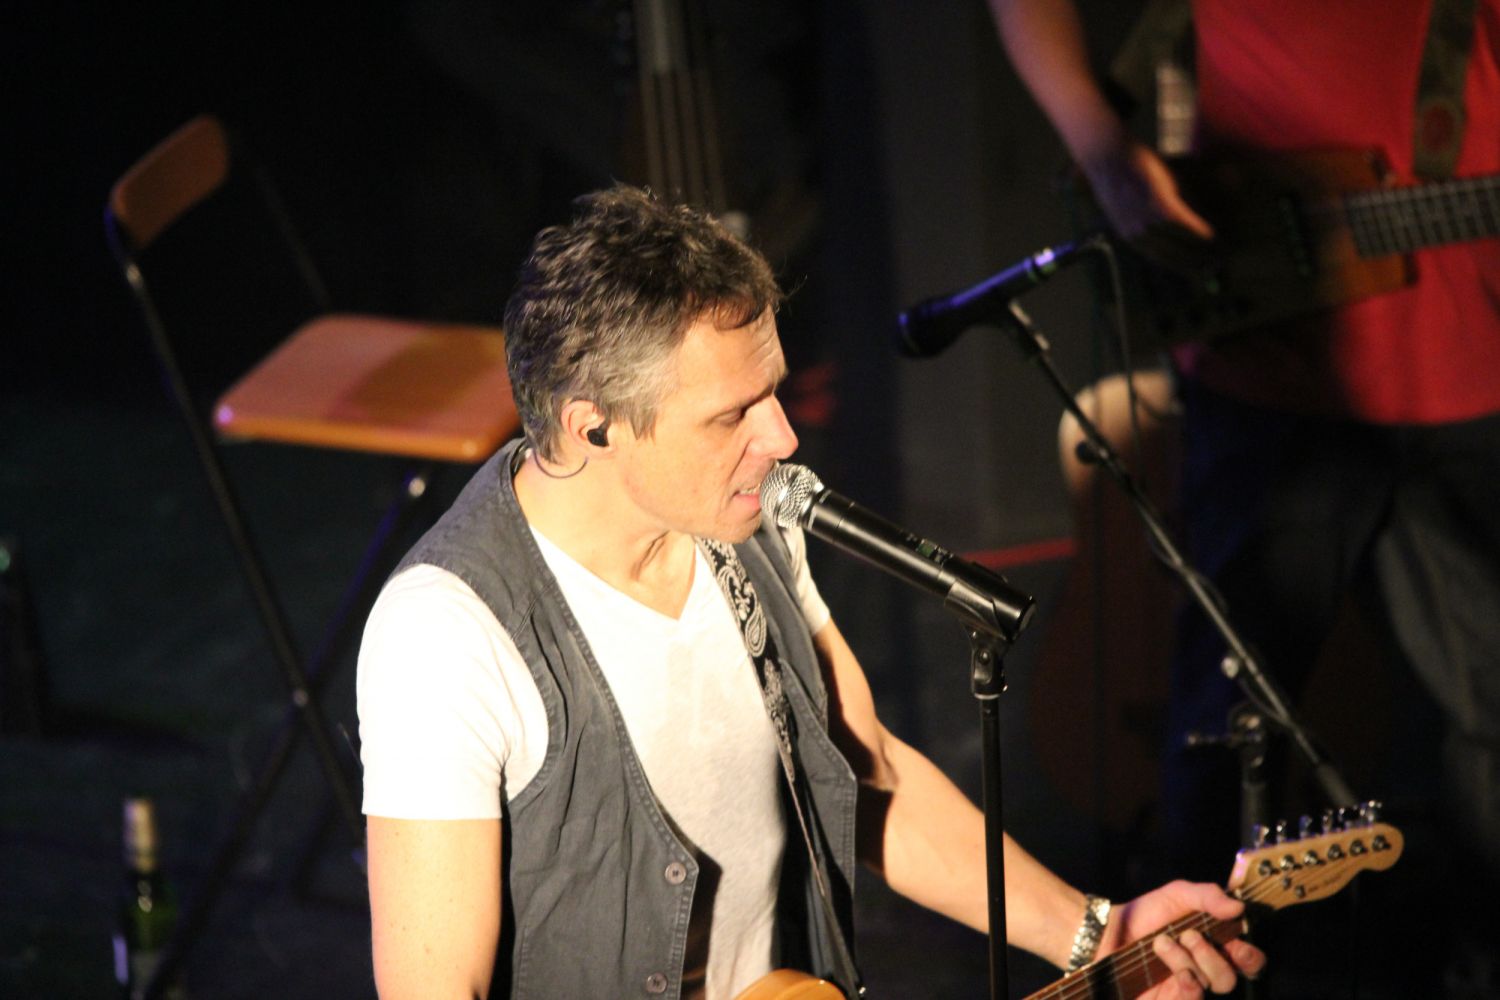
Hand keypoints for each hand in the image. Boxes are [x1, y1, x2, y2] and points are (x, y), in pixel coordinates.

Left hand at [1078, 138, 1217, 276]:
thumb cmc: (1122, 177)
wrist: (1107, 155)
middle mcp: (1137, 232)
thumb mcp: (1134, 205)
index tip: (1197, 272)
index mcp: (1130, 236)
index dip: (1180, 266)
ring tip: (1217, 251)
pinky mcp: (1157, 200)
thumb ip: (1153, 218)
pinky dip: (1196, 229)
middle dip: (1194, 262)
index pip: (1159, 258)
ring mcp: (1146, 217)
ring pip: (1178, 240)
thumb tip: (1178, 227)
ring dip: (1200, 248)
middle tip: (1214, 266)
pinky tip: (1210, 234)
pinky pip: (1180, 221)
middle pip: (1171, 254)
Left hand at [1101, 880, 1265, 997]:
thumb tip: (1238, 907)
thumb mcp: (1178, 895)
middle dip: (1215, 956)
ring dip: (1192, 960)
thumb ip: (1208, 896)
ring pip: (1212, 986)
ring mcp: (1188, 987)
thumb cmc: (1147, 914)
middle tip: (1191, 935)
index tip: (1237, 944)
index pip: (1248, 961)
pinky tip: (1173, 966)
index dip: (1249, 956)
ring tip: (1163, 941)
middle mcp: (1205, 970)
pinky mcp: (1170, 999)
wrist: (1109, 930)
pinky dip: (1188, 982)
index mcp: (1215, 946)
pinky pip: (1192, 999)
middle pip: (1231, 978)